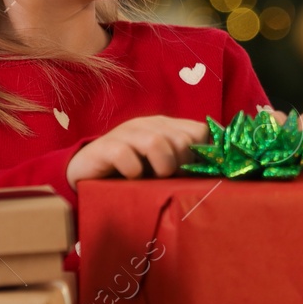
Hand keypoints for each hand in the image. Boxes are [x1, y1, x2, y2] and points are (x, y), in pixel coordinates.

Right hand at [66, 114, 208, 187]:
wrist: (86, 173)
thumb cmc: (131, 173)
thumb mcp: (161, 167)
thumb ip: (184, 164)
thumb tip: (215, 172)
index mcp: (167, 126)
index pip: (200, 131)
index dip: (202, 155)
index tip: (191, 173)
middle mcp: (149, 124)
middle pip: (183, 139)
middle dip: (182, 166)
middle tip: (169, 179)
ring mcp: (126, 132)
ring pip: (157, 143)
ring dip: (161, 167)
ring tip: (153, 179)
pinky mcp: (105, 146)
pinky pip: (126, 155)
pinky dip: (133, 171)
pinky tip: (130, 178)